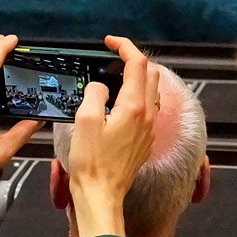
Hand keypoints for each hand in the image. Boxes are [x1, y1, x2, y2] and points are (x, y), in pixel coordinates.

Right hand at [66, 35, 160, 236]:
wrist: (101, 194)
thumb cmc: (91, 163)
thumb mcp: (84, 120)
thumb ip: (95, 93)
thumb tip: (100, 86)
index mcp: (134, 107)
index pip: (137, 64)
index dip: (124, 47)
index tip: (111, 42)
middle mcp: (147, 116)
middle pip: (150, 74)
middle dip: (133, 59)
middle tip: (113, 57)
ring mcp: (149, 129)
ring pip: (151, 92)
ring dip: (137, 78)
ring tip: (115, 78)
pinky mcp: (145, 141)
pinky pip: (147, 110)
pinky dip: (136, 97)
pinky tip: (118, 105)